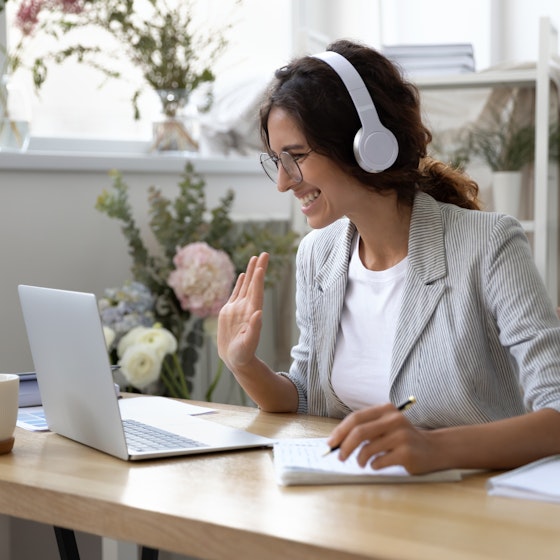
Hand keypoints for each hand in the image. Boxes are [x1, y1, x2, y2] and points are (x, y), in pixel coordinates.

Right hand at [217, 252, 268, 371]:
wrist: (236, 359)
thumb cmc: (243, 354)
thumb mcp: (249, 343)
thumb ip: (254, 329)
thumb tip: (258, 313)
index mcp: (252, 313)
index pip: (257, 293)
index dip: (258, 280)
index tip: (261, 267)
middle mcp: (247, 308)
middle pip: (254, 284)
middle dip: (258, 269)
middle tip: (264, 253)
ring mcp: (239, 308)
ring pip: (246, 285)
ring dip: (251, 272)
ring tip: (254, 257)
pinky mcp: (230, 311)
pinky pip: (236, 293)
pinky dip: (241, 283)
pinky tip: (244, 274)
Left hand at [326, 403, 439, 474]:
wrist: (434, 449)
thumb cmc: (402, 439)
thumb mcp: (386, 426)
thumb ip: (366, 429)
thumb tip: (337, 441)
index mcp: (385, 410)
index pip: (356, 418)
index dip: (340, 431)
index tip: (331, 443)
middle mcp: (393, 420)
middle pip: (359, 432)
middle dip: (344, 446)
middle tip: (340, 457)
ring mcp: (401, 436)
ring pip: (367, 449)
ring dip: (360, 459)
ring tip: (362, 463)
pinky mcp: (406, 453)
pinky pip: (379, 461)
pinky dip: (373, 466)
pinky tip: (377, 465)